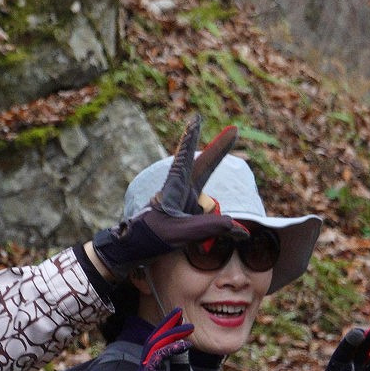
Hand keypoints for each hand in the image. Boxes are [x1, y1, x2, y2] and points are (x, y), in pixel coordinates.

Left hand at [91, 118, 244, 277]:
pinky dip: (211, 228)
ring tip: (203, 207)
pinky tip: (203, 240)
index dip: (192, 139)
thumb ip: (209, 228)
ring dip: (207, 220)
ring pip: (208, 204)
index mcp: (174, 188)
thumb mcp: (180, 234)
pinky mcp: (184, 213)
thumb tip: (239, 229)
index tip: (196, 118)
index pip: (186, 159)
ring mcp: (183, 202)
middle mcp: (180, 191)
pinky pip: (207, 219)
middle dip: (218, 151)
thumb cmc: (149, 238)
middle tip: (233, 130)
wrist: (130, 251)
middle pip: (204, 167)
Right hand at [135, 310, 203, 370]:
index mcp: (150, 370)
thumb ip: (178, 364)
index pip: (155, 344)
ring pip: (154, 346)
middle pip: (152, 340)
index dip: (166, 329)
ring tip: (188, 326)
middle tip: (179, 313)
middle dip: (166, 325)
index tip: (179, 318)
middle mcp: (143, 370)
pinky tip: (185, 343)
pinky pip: (158, 358)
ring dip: (172, 334)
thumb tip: (183, 346)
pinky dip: (172, 349)